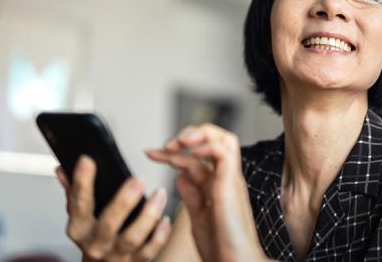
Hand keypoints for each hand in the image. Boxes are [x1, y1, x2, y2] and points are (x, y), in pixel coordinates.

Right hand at [55, 156, 171, 261]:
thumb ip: (74, 192)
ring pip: (133, 237)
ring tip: (160, 194)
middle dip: (124, 202)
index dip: (82, 182)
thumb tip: (63, 168)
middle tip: (138, 180)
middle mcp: (96, 244)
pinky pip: (150, 251)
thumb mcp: (79, 215)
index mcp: (79, 229)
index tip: (87, 160)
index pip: (78, 204)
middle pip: (109, 224)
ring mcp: (116, 255)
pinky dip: (160, 235)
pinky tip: (165, 219)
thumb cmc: (92, 236)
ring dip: (149, 215)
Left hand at [145, 124, 267, 261]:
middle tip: (166, 145)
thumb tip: (180, 176)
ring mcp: (230, 178)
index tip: (150, 153)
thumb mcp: (198, 218)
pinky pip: (224, 151)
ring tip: (178, 143)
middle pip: (214, 140)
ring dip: (198, 134)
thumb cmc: (221, 248)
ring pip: (224, 138)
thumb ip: (191, 196)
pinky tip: (189, 153)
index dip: (171, 153)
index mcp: (217, 186)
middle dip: (188, 135)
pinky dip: (206, 146)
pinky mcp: (232, 182)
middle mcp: (226, 178)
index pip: (195, 159)